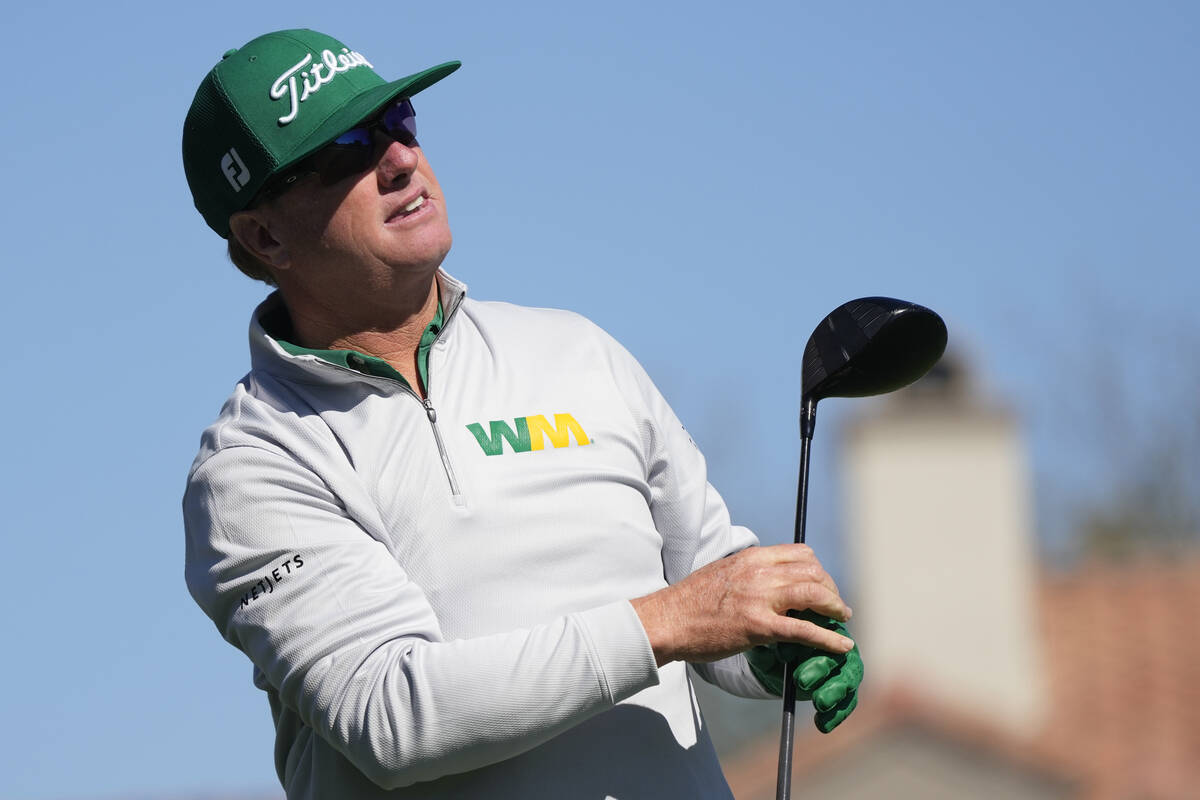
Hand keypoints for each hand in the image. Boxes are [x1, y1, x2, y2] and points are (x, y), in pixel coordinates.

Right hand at [631, 544, 853, 665]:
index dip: (818, 570)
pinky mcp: (759, 626)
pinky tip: (843, 645)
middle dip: (831, 588)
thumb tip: (771, 582)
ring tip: (842, 618)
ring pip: (814, 594)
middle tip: (835, 605)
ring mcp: (760, 598)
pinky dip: (829, 637)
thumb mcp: (723, 572)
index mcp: (751, 557)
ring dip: (835, 607)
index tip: (822, 585)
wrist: (667, 620)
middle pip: (813, 571)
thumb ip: (750, 574)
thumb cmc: (691, 602)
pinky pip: (804, 629)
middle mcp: (759, 572)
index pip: (800, 554)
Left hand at [745, 613, 862, 732]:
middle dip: (820, 666)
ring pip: (847, 676)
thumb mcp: (762, 646)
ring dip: (833, 690)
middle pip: (838, 651)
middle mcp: (837, 641)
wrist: (774, 664)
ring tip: (818, 703)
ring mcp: (845, 664)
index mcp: (818, 623)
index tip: (783, 656)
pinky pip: (848, 701)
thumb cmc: (770, 647)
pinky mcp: (846, 686)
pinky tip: (822, 725)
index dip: (805, 639)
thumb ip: (763, 648)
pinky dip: (837, 714)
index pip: (820, 626)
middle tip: (800, 680)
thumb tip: (763, 650)